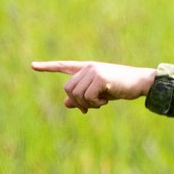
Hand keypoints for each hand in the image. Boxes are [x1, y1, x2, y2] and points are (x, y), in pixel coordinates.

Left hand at [31, 60, 156, 111]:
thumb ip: (82, 97)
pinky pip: (87, 96)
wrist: (140, 83)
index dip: (48, 67)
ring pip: (76, 94)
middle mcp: (88, 68)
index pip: (64, 66)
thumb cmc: (121, 88)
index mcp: (87, 69)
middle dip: (77, 101)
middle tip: (90, 107)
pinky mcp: (100, 77)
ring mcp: (94, 71)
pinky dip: (95, 103)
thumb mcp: (99, 94)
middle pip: (68, 89)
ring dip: (87, 104)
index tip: (32, 66)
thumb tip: (66, 103)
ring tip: (101, 103)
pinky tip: (105, 101)